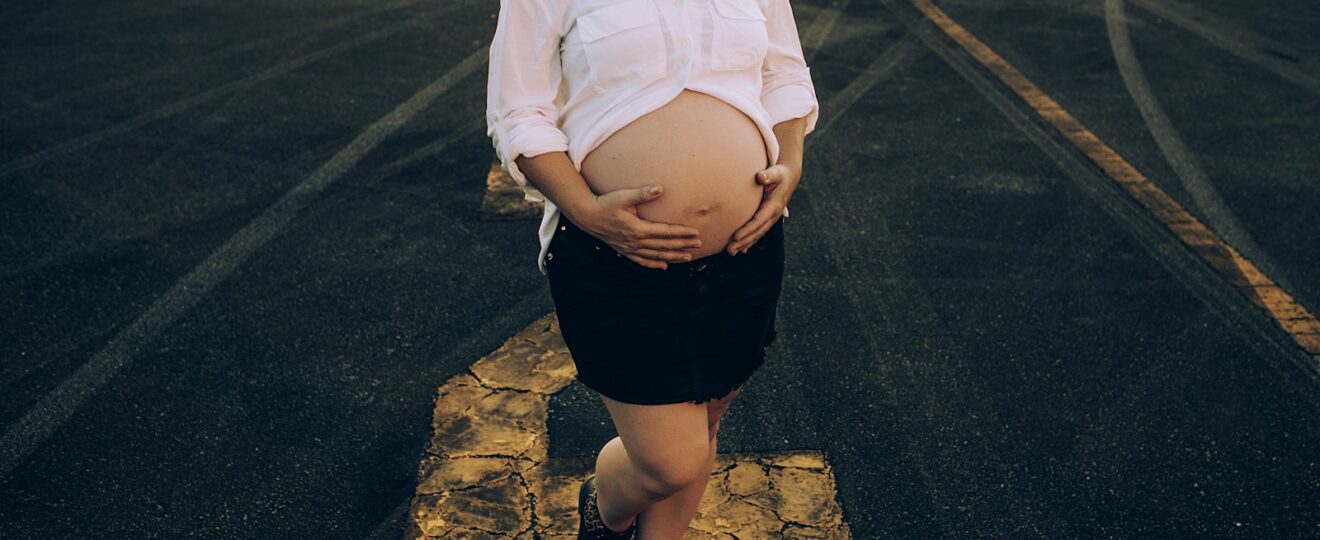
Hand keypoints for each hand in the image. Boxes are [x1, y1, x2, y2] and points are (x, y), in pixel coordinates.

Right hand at [575, 184, 702, 269]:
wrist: (586, 216)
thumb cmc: (605, 204)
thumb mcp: (623, 196)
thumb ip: (642, 194)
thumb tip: (660, 188)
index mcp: (638, 229)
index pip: (665, 232)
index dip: (682, 233)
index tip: (696, 232)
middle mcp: (635, 242)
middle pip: (664, 245)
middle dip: (683, 245)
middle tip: (699, 244)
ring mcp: (630, 248)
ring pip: (656, 256)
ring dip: (673, 256)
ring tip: (688, 257)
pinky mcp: (624, 250)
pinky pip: (642, 261)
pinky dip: (654, 264)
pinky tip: (664, 266)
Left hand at [727, 163, 799, 254]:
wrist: (790, 178)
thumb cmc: (780, 174)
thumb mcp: (775, 173)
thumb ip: (768, 175)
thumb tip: (761, 176)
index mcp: (773, 206)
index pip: (758, 221)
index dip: (747, 230)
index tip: (735, 236)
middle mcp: (773, 216)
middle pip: (757, 232)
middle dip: (743, 242)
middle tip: (729, 250)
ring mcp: (771, 219)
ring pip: (757, 235)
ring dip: (745, 244)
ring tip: (731, 252)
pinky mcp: (768, 219)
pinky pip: (759, 232)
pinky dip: (750, 241)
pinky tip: (742, 249)